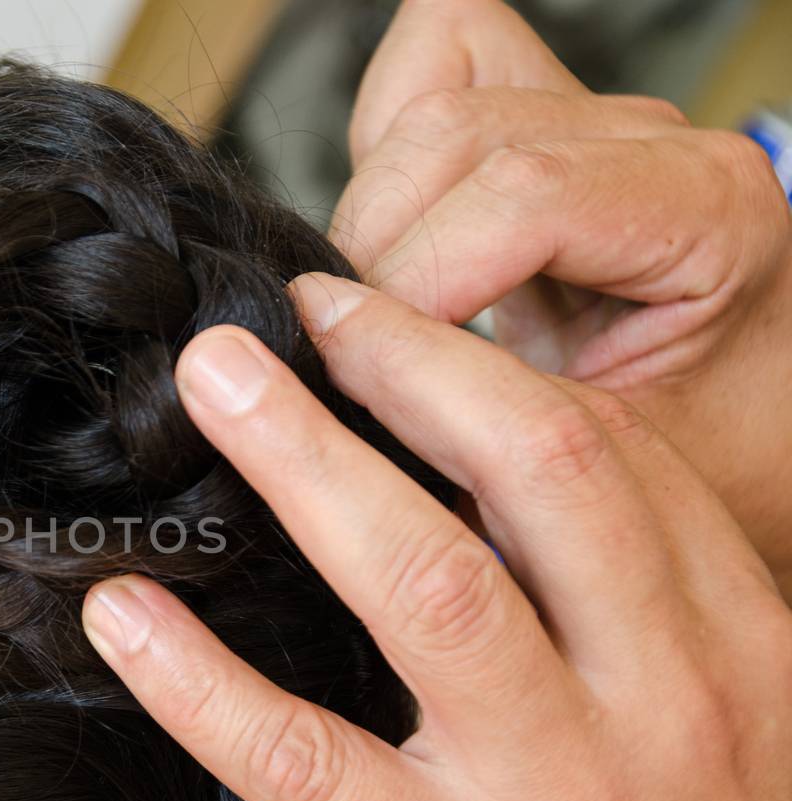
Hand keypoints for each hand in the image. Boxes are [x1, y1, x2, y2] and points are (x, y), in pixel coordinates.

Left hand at [82, 274, 791, 800]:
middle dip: (405, 366)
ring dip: (305, 467)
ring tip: (215, 389)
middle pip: (532, 475)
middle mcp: (658, 698)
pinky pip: (304, 755)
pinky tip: (125, 614)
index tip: (379, 318)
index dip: (479, 364)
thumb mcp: (710, 713)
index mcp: (732, 641)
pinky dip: (201, 677)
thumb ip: (626, 592)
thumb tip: (477, 451)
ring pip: (424, 587)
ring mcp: (547, 789)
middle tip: (297, 310)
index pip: (606, 455)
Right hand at [332, 0, 791, 593]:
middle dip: (375, 252)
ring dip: (368, 218)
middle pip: (455, 134)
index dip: (418, 277)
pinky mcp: (532, 128)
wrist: (724, 442)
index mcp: (706, 210)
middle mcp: (651, 144)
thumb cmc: (697, 450)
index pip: (523, 196)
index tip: (358, 362)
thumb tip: (336, 385)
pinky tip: (394, 250)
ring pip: (423, 107)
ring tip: (376, 319)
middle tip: (355, 355)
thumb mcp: (600, 464)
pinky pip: (423, 76)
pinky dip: (378, 154)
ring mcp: (588, 127)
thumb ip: (482, 413)